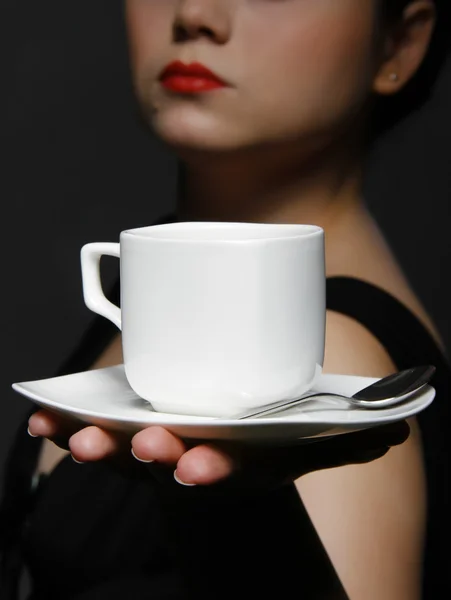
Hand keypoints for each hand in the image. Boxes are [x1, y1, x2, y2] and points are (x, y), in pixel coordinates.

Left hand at [28, 408, 409, 488]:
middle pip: (171, 461)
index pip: (227, 467)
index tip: (194, 468)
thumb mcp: (307, 440)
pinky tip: (43, 417)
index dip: (211, 470)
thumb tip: (399, 429)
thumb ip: (346, 432)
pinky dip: (65, 426)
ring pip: (125, 449)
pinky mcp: (132, 427)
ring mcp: (160, 444)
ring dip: (98, 444)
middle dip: (156, 456)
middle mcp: (197, 456)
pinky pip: (94, 430)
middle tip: (144, 447)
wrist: (225, 452)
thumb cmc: (266, 443)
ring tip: (76, 436)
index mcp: (240, 458)